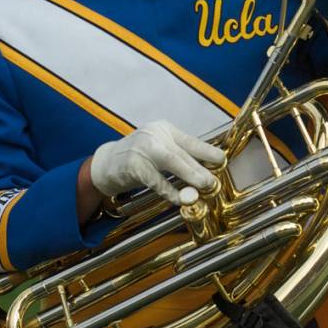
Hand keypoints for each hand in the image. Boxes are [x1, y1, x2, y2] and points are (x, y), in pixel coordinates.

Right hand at [90, 120, 224, 205]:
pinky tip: (177, 198)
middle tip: (213, 180)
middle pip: (181, 151)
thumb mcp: (160, 151)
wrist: (106, 163)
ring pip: (170, 161)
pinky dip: (167, 189)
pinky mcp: (131, 164)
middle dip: (199, 167)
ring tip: (202, 186)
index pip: (190, 140)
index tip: (222, 160)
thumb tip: (206, 171)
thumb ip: (180, 159)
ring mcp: (141, 148)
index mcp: (164, 129)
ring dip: (188, 175)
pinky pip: (154, 179)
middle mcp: (153, 134)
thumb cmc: (138, 158)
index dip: (207, 151)